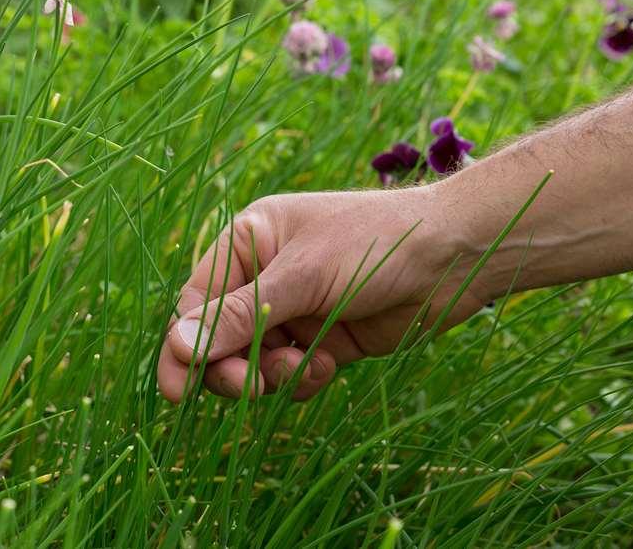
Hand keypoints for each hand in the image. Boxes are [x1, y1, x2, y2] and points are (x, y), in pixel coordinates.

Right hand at [157, 187, 491, 401]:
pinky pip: (291, 373)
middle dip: (231, 368)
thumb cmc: (375, 245)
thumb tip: (176, 347)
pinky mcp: (324, 339)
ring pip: (254, 361)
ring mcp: (295, 309)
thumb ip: (240, 316)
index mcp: (249, 242)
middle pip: (219, 339)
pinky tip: (329, 365)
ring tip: (304, 368)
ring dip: (272, 375)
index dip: (184, 345)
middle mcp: (265, 275)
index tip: (177, 391)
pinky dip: (302, 378)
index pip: (197, 302)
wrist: (456, 256)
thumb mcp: (302, 278)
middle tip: (249, 388)